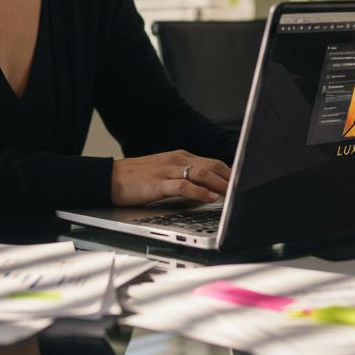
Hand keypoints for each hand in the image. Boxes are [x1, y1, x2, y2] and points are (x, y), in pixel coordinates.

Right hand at [110, 150, 231, 205]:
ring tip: (234, 195)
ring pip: (202, 173)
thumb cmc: (136, 178)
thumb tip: (206, 188)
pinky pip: (184, 186)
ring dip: (221, 184)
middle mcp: (177, 159)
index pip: (213, 162)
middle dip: (231, 178)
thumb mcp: (164, 173)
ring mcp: (167, 170)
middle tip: (245, 190)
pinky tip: (210, 199)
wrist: (109, 178)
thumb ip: (184, 176)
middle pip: (212, 165)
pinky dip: (200, 192)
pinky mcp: (158, 183)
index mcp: (180, 156)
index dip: (230, 172)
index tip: (243, 182)